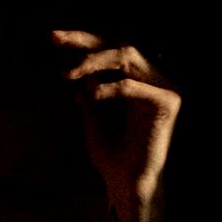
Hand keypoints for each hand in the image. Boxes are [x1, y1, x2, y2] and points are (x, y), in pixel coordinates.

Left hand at [51, 31, 180, 221]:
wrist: (125, 184)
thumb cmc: (110, 155)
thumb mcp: (92, 112)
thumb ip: (89, 86)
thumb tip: (77, 60)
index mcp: (136, 78)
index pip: (110, 49)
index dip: (84, 40)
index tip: (54, 37)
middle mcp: (152, 77)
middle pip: (119, 44)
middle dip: (85, 41)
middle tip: (56, 39)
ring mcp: (163, 86)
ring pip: (127, 56)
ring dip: (94, 60)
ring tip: (69, 73)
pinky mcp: (167, 102)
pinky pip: (132, 86)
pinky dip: (107, 89)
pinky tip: (87, 97)